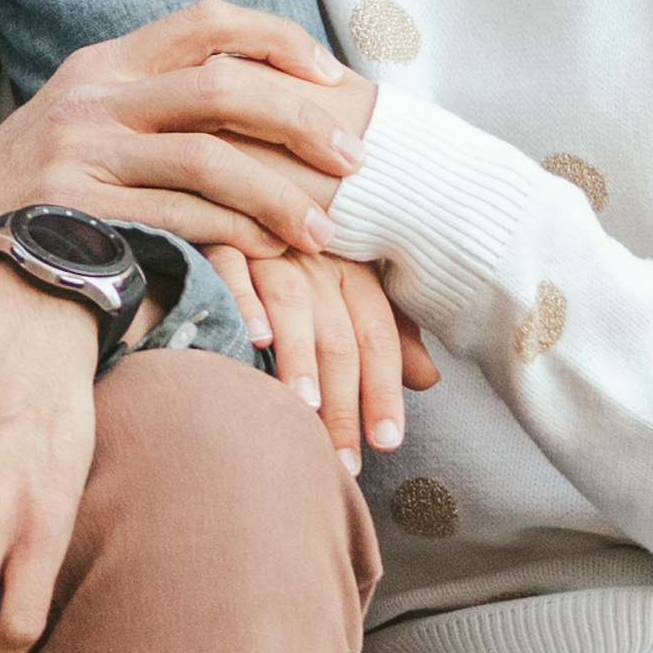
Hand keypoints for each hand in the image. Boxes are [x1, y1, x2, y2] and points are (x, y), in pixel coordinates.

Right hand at [0, 3, 376, 342]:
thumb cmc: (25, 198)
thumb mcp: (77, 126)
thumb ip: (146, 105)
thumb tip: (246, 98)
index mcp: (99, 66)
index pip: (205, 21)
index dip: (279, 38)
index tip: (330, 75)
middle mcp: (89, 98)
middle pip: (219, 86)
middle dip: (300, 122)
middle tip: (353, 159)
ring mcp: (75, 155)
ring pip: (205, 159)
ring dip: (277, 195)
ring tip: (324, 229)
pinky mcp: (70, 214)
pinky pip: (173, 220)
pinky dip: (232, 239)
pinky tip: (270, 259)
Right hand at [237, 246, 436, 455]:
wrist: (256, 195)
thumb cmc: (309, 255)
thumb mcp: (357, 287)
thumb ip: (391, 334)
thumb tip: (428, 380)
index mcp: (358, 273)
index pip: (379, 338)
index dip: (383, 391)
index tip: (386, 443)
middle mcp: (321, 261)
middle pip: (338, 337)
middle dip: (342, 401)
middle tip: (341, 457)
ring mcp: (272, 249)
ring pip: (292, 305)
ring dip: (299, 357)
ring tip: (305, 408)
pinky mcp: (223, 238)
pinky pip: (234, 269)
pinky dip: (245, 303)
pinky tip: (254, 339)